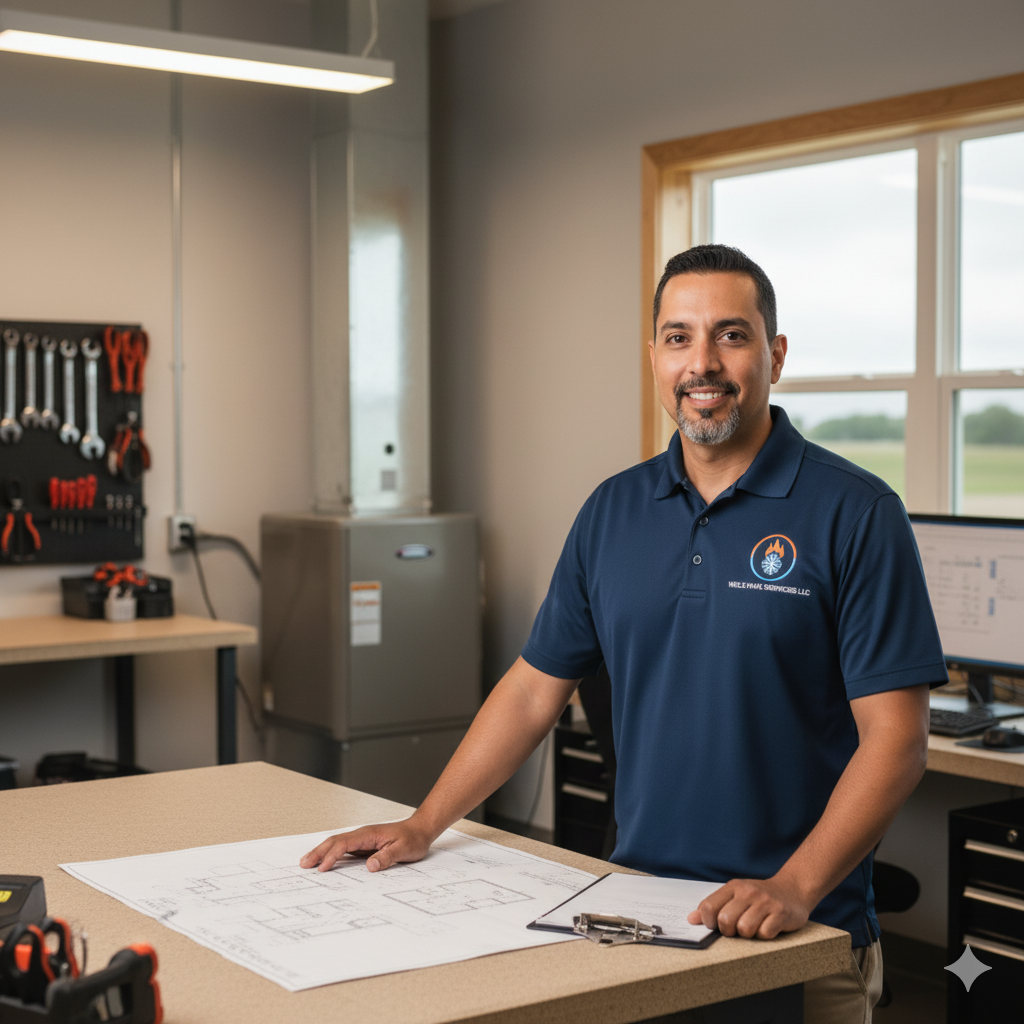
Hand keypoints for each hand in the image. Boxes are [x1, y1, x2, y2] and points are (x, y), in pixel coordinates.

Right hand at [299, 819, 434, 872]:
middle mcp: (362, 835)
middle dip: (318, 852)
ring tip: (307, 863)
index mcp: (369, 834)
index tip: (322, 868)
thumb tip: (370, 866)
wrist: (420, 830)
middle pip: (335, 841)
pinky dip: (332, 855)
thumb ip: (387, 857)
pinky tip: (326, 863)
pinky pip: (344, 850)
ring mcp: (362, 840)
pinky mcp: (364, 845)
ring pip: (337, 844)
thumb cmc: (413, 839)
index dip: (332, 856)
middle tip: (303, 864)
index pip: (345, 844)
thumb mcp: (404, 850)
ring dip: (322, 852)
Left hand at [686, 876, 810, 938]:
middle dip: (729, 931)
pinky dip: (765, 936)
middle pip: (725, 921)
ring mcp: (765, 902)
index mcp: (733, 887)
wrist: (793, 889)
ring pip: (744, 929)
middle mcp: (748, 892)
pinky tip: (768, 927)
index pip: (709, 907)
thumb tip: (691, 919)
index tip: (717, 926)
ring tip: (754, 927)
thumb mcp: (735, 895)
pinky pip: (765, 933)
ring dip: (748, 935)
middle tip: (737, 929)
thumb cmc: (759, 897)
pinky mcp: (781, 914)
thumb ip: (714, 906)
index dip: (709, 922)